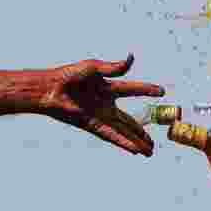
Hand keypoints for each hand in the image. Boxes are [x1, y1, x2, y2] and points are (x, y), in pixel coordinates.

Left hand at [38, 53, 162, 155]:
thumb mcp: (94, 67)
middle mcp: (106, 105)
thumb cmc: (68, 75)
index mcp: (108, 87)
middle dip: (142, 132)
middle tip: (154, 142)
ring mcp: (100, 116)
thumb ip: (115, 67)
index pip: (132, 89)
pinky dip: (124, 142)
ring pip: (124, 132)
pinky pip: (111, 135)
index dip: (147, 89)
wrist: (49, 89)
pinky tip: (135, 150)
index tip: (161, 91)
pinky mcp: (92, 124)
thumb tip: (131, 58)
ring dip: (137, 142)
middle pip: (129, 121)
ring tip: (149, 151)